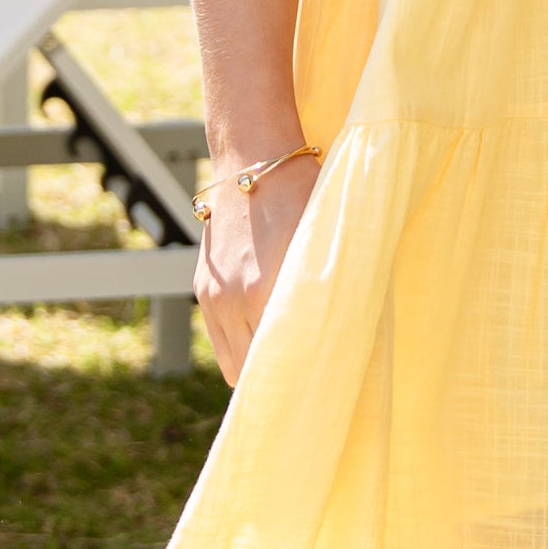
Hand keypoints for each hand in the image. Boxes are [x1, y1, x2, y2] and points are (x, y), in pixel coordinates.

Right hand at [194, 148, 320, 382]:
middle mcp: (234, 299)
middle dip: (281, 381)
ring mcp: (214, 296)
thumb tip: (343, 340)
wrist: (252, 161)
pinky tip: (265, 341)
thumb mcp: (324, 245)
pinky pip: (221, 342)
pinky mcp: (204, 290)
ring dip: (258, 370)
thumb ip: (326, 296)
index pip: (284, 359)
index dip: (305, 378)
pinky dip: (242, 349)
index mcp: (267, 289)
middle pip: (255, 374)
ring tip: (288, 366)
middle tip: (311, 383)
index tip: (325, 388)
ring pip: (233, 366)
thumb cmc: (302, 197)